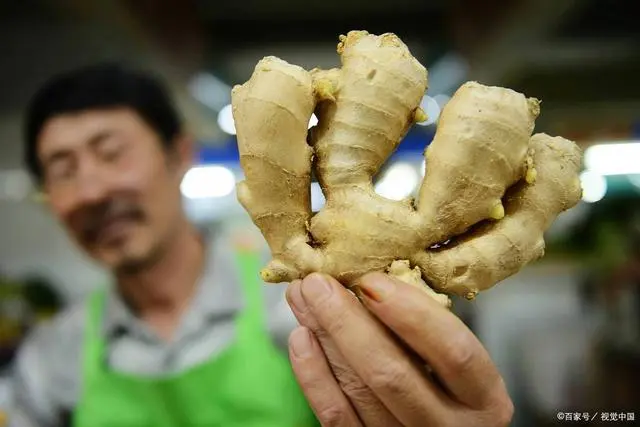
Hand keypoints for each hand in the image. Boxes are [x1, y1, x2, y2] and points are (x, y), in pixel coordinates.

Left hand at [285, 273, 512, 426]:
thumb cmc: (450, 390)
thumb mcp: (457, 366)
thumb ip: (428, 334)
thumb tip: (372, 280)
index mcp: (484, 398)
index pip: (454, 351)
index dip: (412, 314)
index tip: (372, 281)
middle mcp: (450, 426)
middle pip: (394, 373)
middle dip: (348, 321)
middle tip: (318, 283)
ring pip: (359, 390)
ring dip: (324, 337)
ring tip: (302, 298)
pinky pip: (336, 416)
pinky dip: (314, 376)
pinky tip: (302, 338)